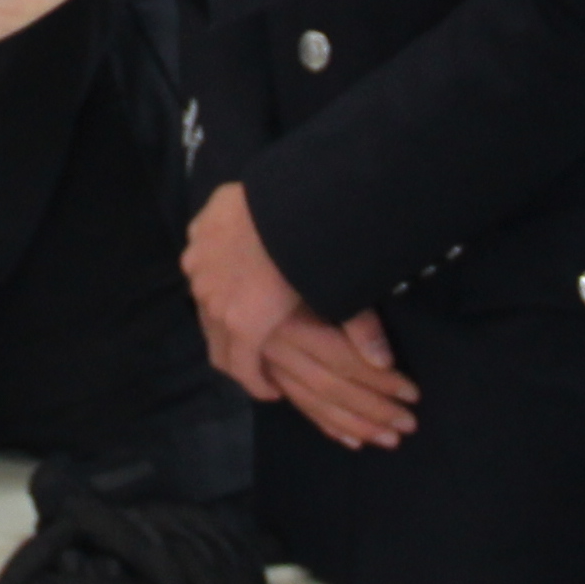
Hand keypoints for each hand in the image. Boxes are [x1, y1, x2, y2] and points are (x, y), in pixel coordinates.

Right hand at [187, 182, 414, 447]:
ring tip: (241, 312)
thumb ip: (358, 327)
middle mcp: (211, 299)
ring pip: (203, 299)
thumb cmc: (310, 249)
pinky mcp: (199, 231)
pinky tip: (230, 263)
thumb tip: (385, 362)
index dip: (255, 383)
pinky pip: (201, 258)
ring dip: (220, 311)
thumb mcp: (335, 291)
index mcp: (243, 323)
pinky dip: (213, 270)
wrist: (284, 194)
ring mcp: (200, 264)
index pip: (239, 368)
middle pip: (216, 340)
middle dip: (236, 352)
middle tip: (256, 358)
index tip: (270, 389)